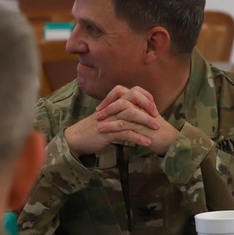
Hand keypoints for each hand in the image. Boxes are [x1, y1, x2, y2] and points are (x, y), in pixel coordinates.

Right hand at [65, 85, 179, 155]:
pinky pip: (125, 133)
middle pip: (133, 99)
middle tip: (157, 116)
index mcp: (113, 103)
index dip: (145, 97)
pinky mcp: (107, 132)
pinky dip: (138, 138)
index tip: (153, 106)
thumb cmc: (93, 129)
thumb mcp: (108, 117)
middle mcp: (112, 108)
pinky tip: (147, 143)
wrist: (76, 139)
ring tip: (157, 128)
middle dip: (147, 106)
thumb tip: (136, 111)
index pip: (132, 92)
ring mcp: (109, 119)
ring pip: (130, 115)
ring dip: (146, 121)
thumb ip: (120, 112)